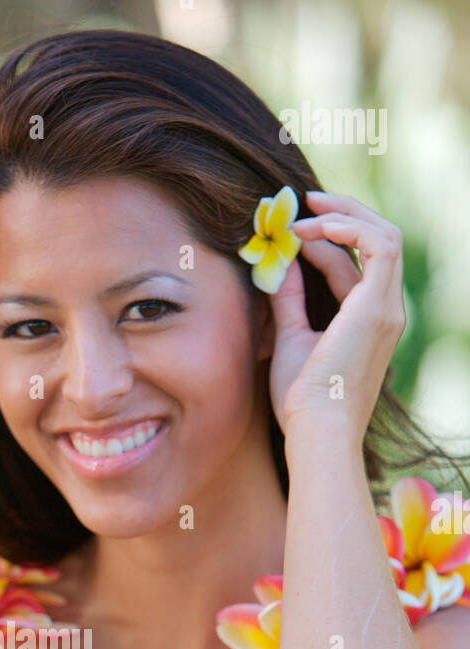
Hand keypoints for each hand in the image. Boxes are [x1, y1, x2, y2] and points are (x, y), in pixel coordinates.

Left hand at [268, 190, 406, 444]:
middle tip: (304, 200)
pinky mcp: (378, 307)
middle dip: (343, 214)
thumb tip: (279, 266)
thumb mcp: (289, 338)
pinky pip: (377, 246)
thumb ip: (288, 301)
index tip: (287, 233)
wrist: (315, 429)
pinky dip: (348, 229)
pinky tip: (312, 231)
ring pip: (383, 235)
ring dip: (345, 215)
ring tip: (304, 211)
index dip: (324, 242)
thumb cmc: (300, 399)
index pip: (354, 265)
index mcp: (369, 321)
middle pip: (378, 241)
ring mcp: (387, 309)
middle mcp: (386, 312)